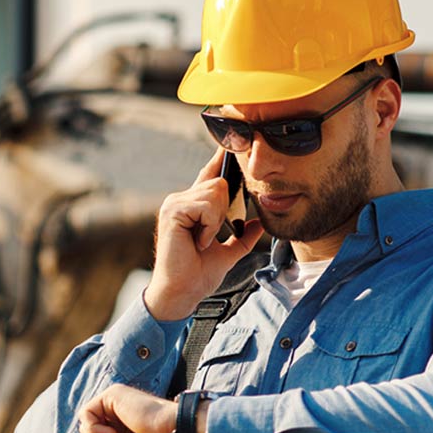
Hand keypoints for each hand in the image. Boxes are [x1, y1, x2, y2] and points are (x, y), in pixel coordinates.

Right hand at [144, 149, 263, 320]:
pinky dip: (210, 225)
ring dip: (217, 220)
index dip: (222, 156)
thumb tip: (259, 223)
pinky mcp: (173, 211)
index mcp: (193, 205)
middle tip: (211, 237)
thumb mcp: (229, 253)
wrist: (182, 293)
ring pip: (215, 191)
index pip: (211, 173)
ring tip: (204, 240)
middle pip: (219, 182)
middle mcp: (181, 199)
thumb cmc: (198, 275)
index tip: (234, 139)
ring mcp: (174, 203)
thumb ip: (243, 236)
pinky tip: (200, 241)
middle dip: (225, 210)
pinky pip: (206, 204)